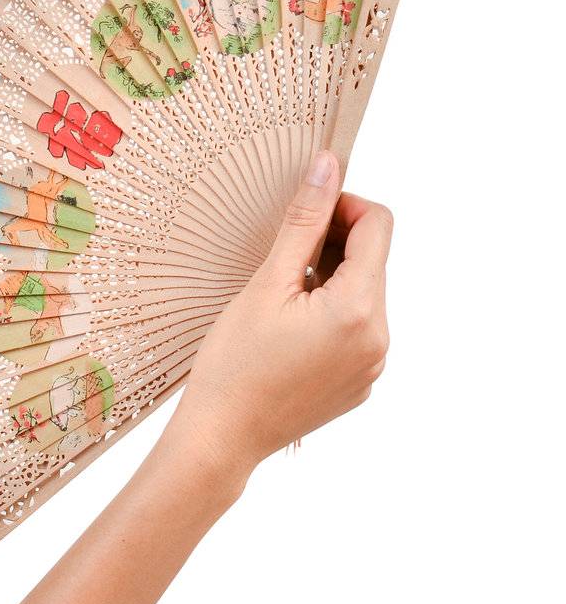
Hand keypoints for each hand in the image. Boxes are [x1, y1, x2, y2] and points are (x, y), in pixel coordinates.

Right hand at [168, 150, 392, 476]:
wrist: (222, 437)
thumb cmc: (233, 362)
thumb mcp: (266, 283)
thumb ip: (303, 222)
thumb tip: (327, 166)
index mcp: (361, 310)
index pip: (378, 226)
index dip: (342, 205)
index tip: (303, 211)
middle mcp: (381, 339)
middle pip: (372, 261)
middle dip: (332, 244)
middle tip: (280, 254)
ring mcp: (373, 365)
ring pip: (363, 295)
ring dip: (329, 279)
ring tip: (277, 296)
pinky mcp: (360, 383)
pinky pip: (355, 329)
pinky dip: (327, 313)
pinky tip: (284, 328)